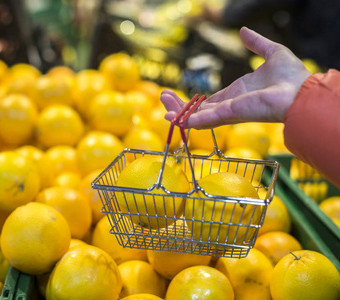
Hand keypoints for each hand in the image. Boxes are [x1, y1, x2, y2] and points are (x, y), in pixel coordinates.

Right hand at [161, 27, 311, 128]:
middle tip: (162, 99)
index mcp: (237, 94)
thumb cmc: (292, 76)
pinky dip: (187, 120)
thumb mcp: (272, 53)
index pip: (209, 101)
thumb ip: (256, 43)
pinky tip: (172, 118)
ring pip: (196, 116)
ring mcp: (227, 112)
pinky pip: (203, 119)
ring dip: (178, 113)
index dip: (192, 101)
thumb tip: (244, 31)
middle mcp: (229, 106)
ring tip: (161, 108)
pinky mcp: (228, 114)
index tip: (177, 96)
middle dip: (179, 106)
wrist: (301, 91)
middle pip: (197, 110)